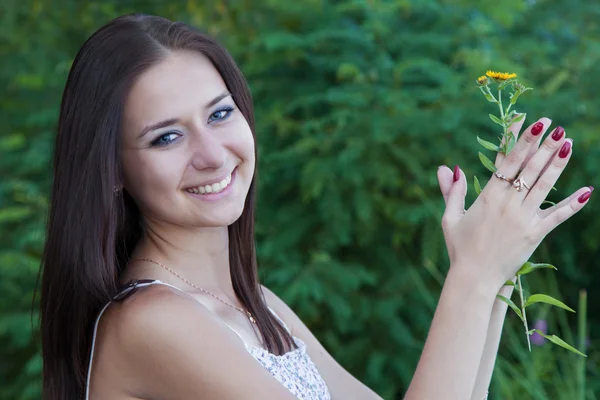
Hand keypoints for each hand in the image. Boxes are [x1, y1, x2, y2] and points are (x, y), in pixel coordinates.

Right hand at [437, 117, 592, 287]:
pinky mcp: (535, 234)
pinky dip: (573, 204)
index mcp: (487, 197)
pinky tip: (588, 190)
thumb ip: (452, 192)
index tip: (530, 121)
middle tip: (556, 126)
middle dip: (543, 144)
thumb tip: (446, 168)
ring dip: (557, 163)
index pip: (506, 160)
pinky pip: (558, 216)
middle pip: (529, 168)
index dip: (519, 138)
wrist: (473, 278)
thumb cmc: (459, 248)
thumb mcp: (450, 218)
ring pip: (544, 185)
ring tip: (568, 142)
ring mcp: (523, 219)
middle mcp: (507, 204)